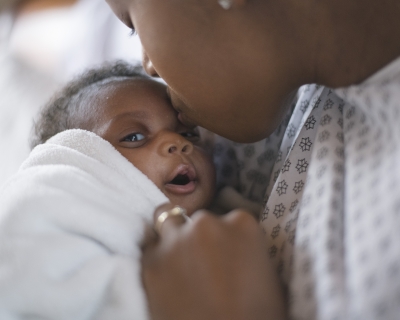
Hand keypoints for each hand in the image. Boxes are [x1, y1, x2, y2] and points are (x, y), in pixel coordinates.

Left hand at [141, 203, 286, 319]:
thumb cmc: (257, 317)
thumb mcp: (268, 275)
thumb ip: (248, 250)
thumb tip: (236, 251)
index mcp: (242, 224)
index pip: (230, 218)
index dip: (227, 238)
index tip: (226, 255)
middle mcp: (207, 223)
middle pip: (198, 219)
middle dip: (200, 236)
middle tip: (203, 263)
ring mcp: (176, 240)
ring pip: (166, 220)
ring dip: (172, 235)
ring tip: (177, 259)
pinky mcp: (151, 262)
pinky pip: (148, 248)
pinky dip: (155, 257)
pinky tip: (164, 276)